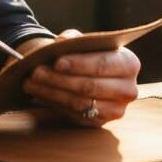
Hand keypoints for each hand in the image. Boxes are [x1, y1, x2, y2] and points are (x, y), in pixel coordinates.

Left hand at [22, 29, 140, 126]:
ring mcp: (116, 109)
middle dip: (59, 79)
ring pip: (79, 102)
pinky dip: (54, 102)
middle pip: (89, 86)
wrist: (92, 75)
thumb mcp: (84, 42)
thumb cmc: (89, 55)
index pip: (103, 64)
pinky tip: (39, 93)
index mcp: (129, 64)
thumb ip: (74, 38)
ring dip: (52, 92)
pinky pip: (75, 114)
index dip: (79, 63)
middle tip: (36, 72)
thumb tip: (62, 42)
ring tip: (31, 81)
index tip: (57, 61)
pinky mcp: (101, 122)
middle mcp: (127, 89)